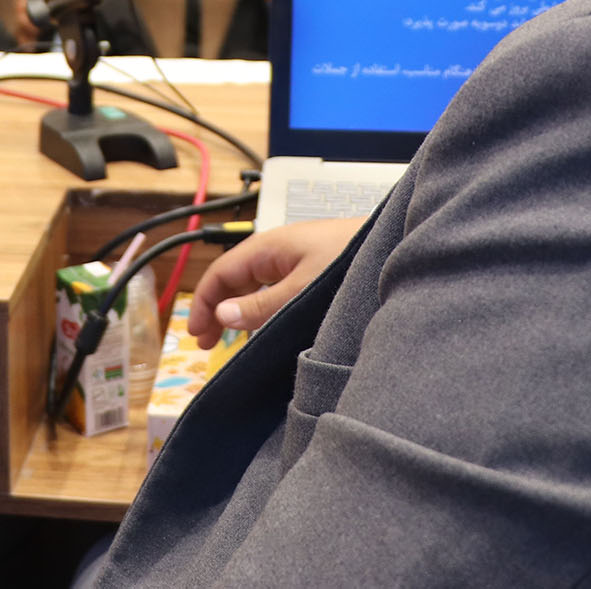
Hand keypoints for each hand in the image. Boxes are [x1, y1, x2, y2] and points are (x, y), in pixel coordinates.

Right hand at [188, 217, 364, 348]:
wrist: (395, 246)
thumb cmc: (349, 258)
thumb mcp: (301, 289)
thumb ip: (261, 305)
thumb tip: (221, 316)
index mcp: (267, 247)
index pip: (220, 273)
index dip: (203, 304)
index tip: (195, 335)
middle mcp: (277, 250)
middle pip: (234, 278)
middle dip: (216, 309)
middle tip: (206, 344)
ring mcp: (295, 258)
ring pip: (254, 284)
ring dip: (238, 310)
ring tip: (231, 339)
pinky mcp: (313, 268)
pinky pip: (274, 287)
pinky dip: (261, 306)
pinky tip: (266, 326)